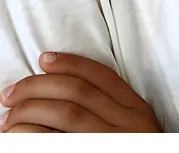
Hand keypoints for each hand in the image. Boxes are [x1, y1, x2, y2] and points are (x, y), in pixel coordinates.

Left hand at [0, 52, 161, 132]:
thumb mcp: (133, 136)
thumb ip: (111, 115)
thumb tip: (59, 94)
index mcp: (139, 114)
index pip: (102, 77)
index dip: (70, 64)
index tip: (44, 59)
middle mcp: (129, 127)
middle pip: (78, 93)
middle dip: (38, 87)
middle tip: (10, 94)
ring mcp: (112, 146)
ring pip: (65, 114)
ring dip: (29, 111)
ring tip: (8, 120)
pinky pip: (56, 143)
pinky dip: (32, 135)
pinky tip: (17, 137)